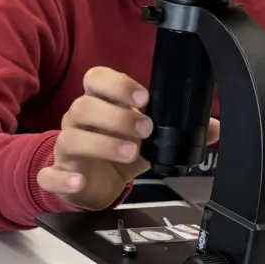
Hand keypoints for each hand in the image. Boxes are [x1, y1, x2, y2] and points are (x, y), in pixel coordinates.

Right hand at [38, 67, 219, 210]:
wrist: (90, 183)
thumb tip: (215, 127)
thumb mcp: (147, 139)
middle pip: (83, 106)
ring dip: (102, 143)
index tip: (144, 98)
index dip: (118, 85)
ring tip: (131, 152)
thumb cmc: (114, 151)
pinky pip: (49, 174)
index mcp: (97, 104)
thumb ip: (176, 131)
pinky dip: (62, 178)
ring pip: (71, 138)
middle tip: (146, 129)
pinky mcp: (57, 175)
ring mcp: (65, 148)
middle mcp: (77, 121)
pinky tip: (80, 181)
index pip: (96, 80)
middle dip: (117, 116)